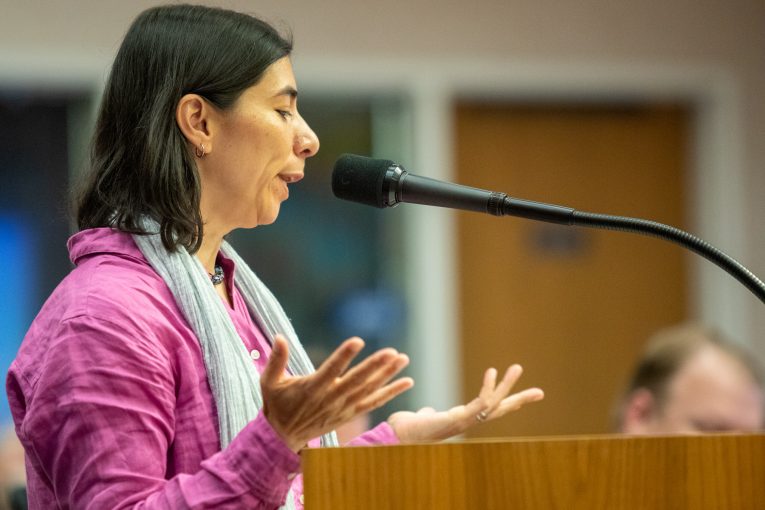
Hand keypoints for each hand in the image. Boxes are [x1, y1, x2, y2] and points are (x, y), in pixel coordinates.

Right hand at [261, 335, 412, 451]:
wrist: (283, 437)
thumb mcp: (270, 382)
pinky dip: (391, 393)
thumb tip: (279, 336)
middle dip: (375, 367)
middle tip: (392, 352)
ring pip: (369, 391)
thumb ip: (276, 360)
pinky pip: (374, 403)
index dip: (344, 355)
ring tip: (403, 359)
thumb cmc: (277, 404)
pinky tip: (407, 382)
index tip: (357, 341)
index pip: (331, 370)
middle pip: (356, 381)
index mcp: (312, 388)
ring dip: (387, 376)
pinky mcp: (350, 414)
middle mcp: (330, 399)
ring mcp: (342, 408)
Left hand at [387, 364, 542, 442]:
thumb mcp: (422, 418)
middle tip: (540, 392)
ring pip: (494, 404)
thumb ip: (428, 414)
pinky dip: (488, 388)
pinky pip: (479, 403)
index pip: (489, 410)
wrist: (398, 436)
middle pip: (500, 410)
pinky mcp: (458, 419)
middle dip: (520, 400)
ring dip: (507, 387)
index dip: (504, 401)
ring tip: (517, 367)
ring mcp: (465, 422)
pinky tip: (492, 371)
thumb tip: (427, 411)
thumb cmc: (406, 430)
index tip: (518, 396)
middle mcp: (467, 422)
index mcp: (461, 420)